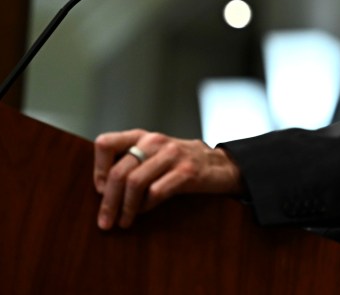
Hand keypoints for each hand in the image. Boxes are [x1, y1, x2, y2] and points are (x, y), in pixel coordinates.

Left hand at [93, 129, 242, 229]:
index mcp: (143, 136)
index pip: (106, 143)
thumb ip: (132, 162)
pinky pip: (156, 192)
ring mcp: (172, 155)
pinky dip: (146, 206)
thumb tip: (103, 189)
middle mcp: (155, 141)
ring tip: (124, 222)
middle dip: (108, 202)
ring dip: (125, 208)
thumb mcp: (155, 154)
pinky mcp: (187, 172)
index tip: (101, 189)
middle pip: (119, 172)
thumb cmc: (182, 163)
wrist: (222, 165)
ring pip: (134, 183)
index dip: (98, 169)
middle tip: (105, 222)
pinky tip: (146, 211)